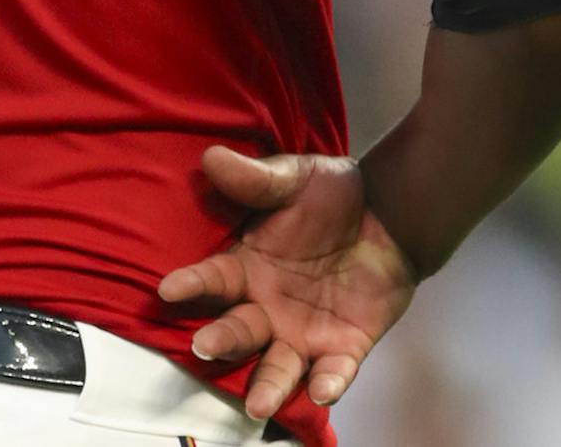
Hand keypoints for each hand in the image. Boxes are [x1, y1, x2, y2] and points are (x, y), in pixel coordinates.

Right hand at [158, 146, 418, 419]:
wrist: (391, 215)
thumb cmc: (332, 195)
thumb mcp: (294, 179)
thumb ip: (256, 179)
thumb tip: (212, 158)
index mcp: (248, 267)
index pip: (212, 280)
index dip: (191, 284)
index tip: (169, 289)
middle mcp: (267, 307)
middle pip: (238, 331)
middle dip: (221, 341)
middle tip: (204, 346)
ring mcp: (304, 332)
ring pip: (279, 367)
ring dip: (268, 386)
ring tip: (258, 404)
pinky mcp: (344, 348)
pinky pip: (334, 372)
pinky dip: (328, 383)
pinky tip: (324, 390)